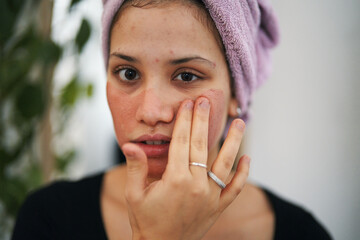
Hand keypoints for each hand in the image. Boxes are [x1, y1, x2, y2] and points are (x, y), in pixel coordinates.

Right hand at [121, 97, 249, 239]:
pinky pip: (235, 188)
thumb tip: (130, 144)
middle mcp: (196, 186)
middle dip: (203, 121)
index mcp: (175, 180)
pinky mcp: (218, 207)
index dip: (185, 121)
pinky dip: (243, 174)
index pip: (181, 142)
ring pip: (225, 164)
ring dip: (233, 142)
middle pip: (201, 146)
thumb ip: (136, 167)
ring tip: (239, 122)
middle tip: (206, 101)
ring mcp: (210, 197)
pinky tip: (248, 158)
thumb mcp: (135, 194)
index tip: (188, 104)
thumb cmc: (146, 221)